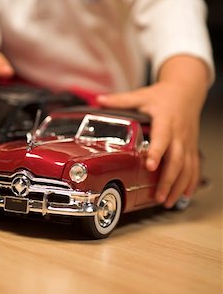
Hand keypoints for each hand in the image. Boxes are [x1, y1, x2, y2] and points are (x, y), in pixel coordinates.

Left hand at [97, 82, 200, 207]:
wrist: (186, 92)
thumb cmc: (163, 96)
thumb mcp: (141, 96)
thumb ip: (120, 100)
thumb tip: (99, 100)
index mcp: (166, 120)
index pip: (162, 137)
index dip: (157, 152)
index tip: (150, 165)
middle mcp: (179, 133)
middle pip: (176, 159)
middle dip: (168, 179)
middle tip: (157, 196)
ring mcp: (187, 142)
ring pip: (187, 167)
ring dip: (178, 186)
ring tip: (166, 201)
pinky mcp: (191, 147)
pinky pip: (194, 167)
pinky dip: (190, 183)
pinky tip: (183, 196)